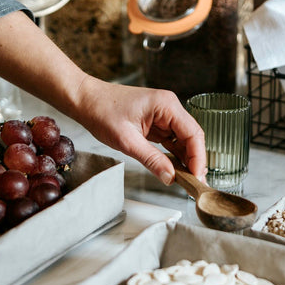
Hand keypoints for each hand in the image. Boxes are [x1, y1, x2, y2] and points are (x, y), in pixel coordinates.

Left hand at [73, 75, 206, 184]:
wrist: (86, 101)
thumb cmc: (102, 111)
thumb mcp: (127, 140)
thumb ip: (151, 159)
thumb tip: (170, 177)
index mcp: (166, 105)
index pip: (193, 133)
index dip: (198, 158)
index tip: (197, 176)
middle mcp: (169, 108)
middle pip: (191, 137)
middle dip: (194, 161)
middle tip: (193, 183)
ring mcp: (163, 115)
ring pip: (182, 140)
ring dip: (185, 159)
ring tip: (186, 180)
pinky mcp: (156, 122)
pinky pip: (171, 140)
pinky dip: (174, 155)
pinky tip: (174, 169)